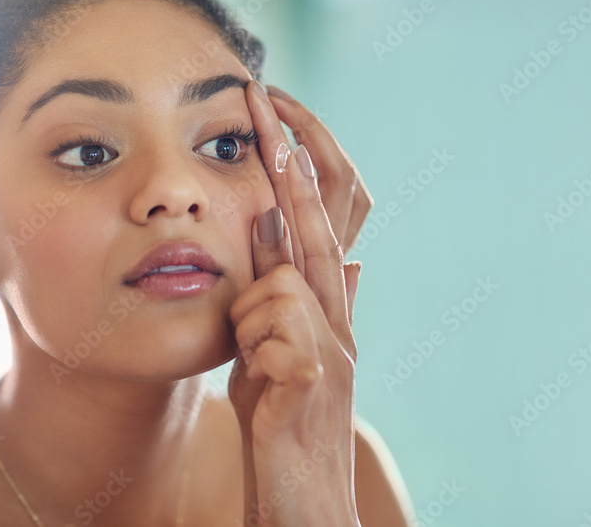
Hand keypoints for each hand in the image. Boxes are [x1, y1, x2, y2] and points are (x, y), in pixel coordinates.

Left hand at [227, 79, 367, 525]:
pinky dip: (253, 354)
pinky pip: (270, 334)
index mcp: (322, 308)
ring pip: (282, 284)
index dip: (295, 173)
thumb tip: (278, 233)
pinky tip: (263, 392)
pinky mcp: (317, 376)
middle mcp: (339, 319)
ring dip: (251, 320)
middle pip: (319, 227)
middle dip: (290, 165)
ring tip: (257, 368)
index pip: (315, 225)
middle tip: (267, 103)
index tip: (271, 121)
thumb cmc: (277, 416)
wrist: (301, 492)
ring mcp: (335, 347)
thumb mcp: (266, 348)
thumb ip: (274, 295)